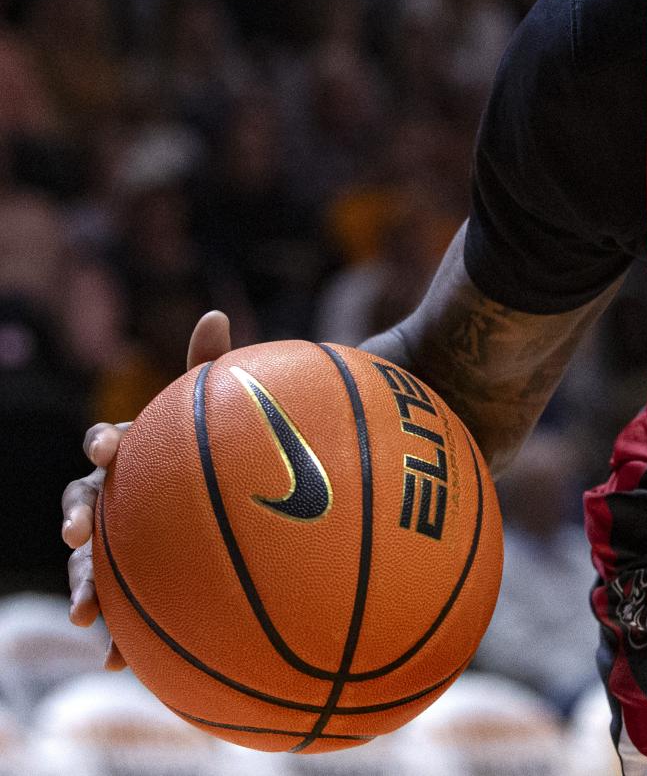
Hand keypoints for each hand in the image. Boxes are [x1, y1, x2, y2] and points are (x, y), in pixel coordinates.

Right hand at [61, 310, 231, 668]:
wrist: (242, 510)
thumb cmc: (226, 451)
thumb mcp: (227, 411)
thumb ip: (212, 369)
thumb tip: (212, 312)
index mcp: (137, 456)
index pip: (110, 444)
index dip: (105, 442)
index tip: (110, 446)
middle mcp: (119, 499)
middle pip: (85, 506)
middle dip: (75, 519)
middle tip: (77, 531)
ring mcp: (123, 545)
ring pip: (92, 565)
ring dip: (85, 585)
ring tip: (88, 612)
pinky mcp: (140, 587)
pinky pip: (124, 612)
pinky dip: (119, 637)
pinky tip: (119, 663)